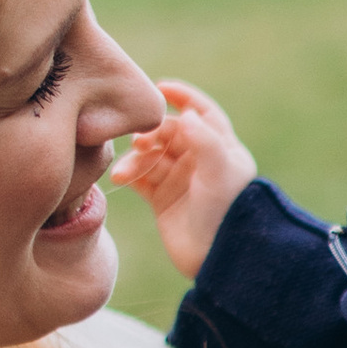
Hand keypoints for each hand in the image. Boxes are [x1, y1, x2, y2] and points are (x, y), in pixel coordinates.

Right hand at [109, 78, 256, 280]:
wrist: (218, 259)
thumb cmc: (227, 212)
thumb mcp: (220, 172)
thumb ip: (204, 139)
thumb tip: (185, 113)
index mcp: (222, 148)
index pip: (201, 112)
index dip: (183, 97)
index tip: (160, 87)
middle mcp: (200, 160)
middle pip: (169, 132)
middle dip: (152, 134)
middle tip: (140, 143)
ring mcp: (179, 179)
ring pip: (150, 156)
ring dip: (135, 159)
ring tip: (124, 173)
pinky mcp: (161, 199)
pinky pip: (139, 177)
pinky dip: (128, 174)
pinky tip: (119, 178)